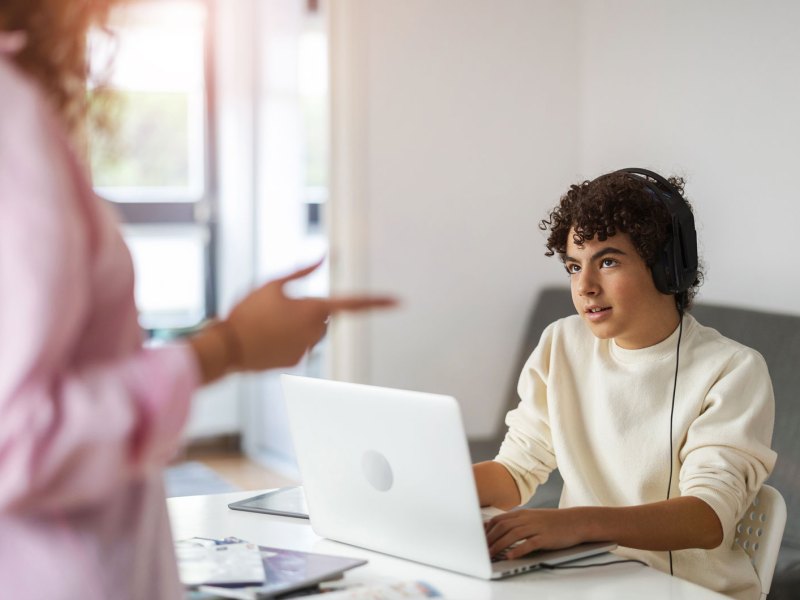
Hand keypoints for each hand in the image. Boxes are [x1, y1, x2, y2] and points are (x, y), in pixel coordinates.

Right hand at [224, 260, 395, 370]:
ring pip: (312, 333)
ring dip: (298, 326)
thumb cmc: (248, 311)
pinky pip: (300, 346)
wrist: (227, 347)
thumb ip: (302, 270)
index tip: (399, 301)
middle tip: (277, 309)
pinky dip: (287, 341)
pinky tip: (266, 339)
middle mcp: (316, 331)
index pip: (353, 303)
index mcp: (314, 308)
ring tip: (268, 324)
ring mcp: (308, 348)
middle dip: (309, 311)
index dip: (377, 301)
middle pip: (324, 317)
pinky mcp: (297, 362)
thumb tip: (324, 254)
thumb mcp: (272, 283)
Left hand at [485, 508, 586, 559]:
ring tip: (491, 554)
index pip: (499, 520)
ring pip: (513, 534)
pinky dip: (518, 550)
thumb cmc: (554, 521)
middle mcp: (527, 518)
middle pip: (503, 527)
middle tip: (481, 549)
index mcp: (523, 514)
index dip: (487, 530)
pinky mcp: (546, 537)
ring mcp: (537, 527)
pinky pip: (529, 543)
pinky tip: (510, 556)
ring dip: (499, 545)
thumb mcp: (533, 518)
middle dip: (490, 539)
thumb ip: (517, 522)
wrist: (576, 521)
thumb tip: (501, 530)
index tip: (479, 539)